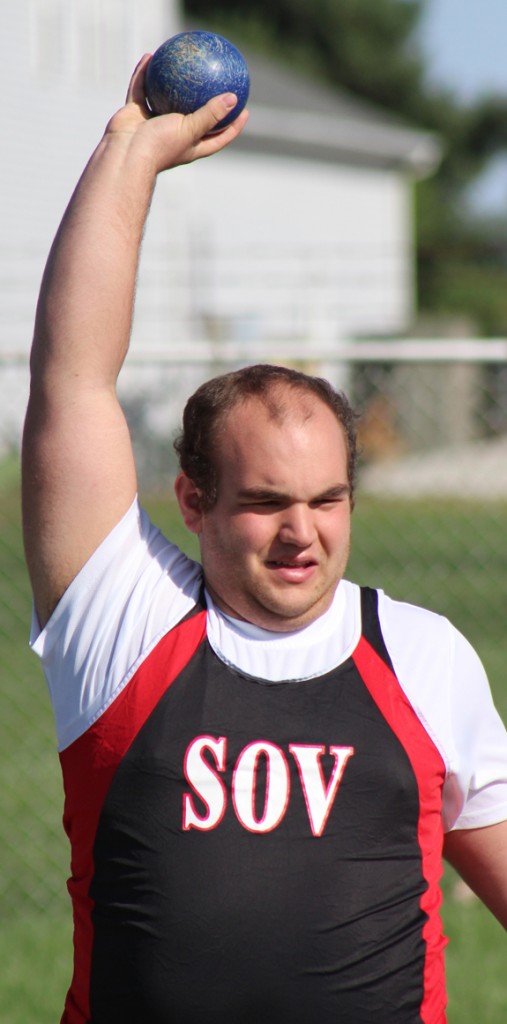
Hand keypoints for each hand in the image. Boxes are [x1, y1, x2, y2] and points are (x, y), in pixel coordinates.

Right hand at [105, 55, 248, 172]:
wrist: (125, 153)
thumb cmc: (159, 146)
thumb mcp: (190, 130)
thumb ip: (210, 114)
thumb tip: (234, 98)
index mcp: (190, 145)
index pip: (218, 137)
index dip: (233, 126)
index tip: (245, 111)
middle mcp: (173, 134)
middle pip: (194, 116)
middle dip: (204, 100)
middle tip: (218, 80)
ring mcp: (153, 123)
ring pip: (164, 98)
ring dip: (170, 82)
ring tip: (180, 62)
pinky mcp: (135, 113)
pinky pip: (140, 89)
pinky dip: (143, 74)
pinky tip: (149, 56)